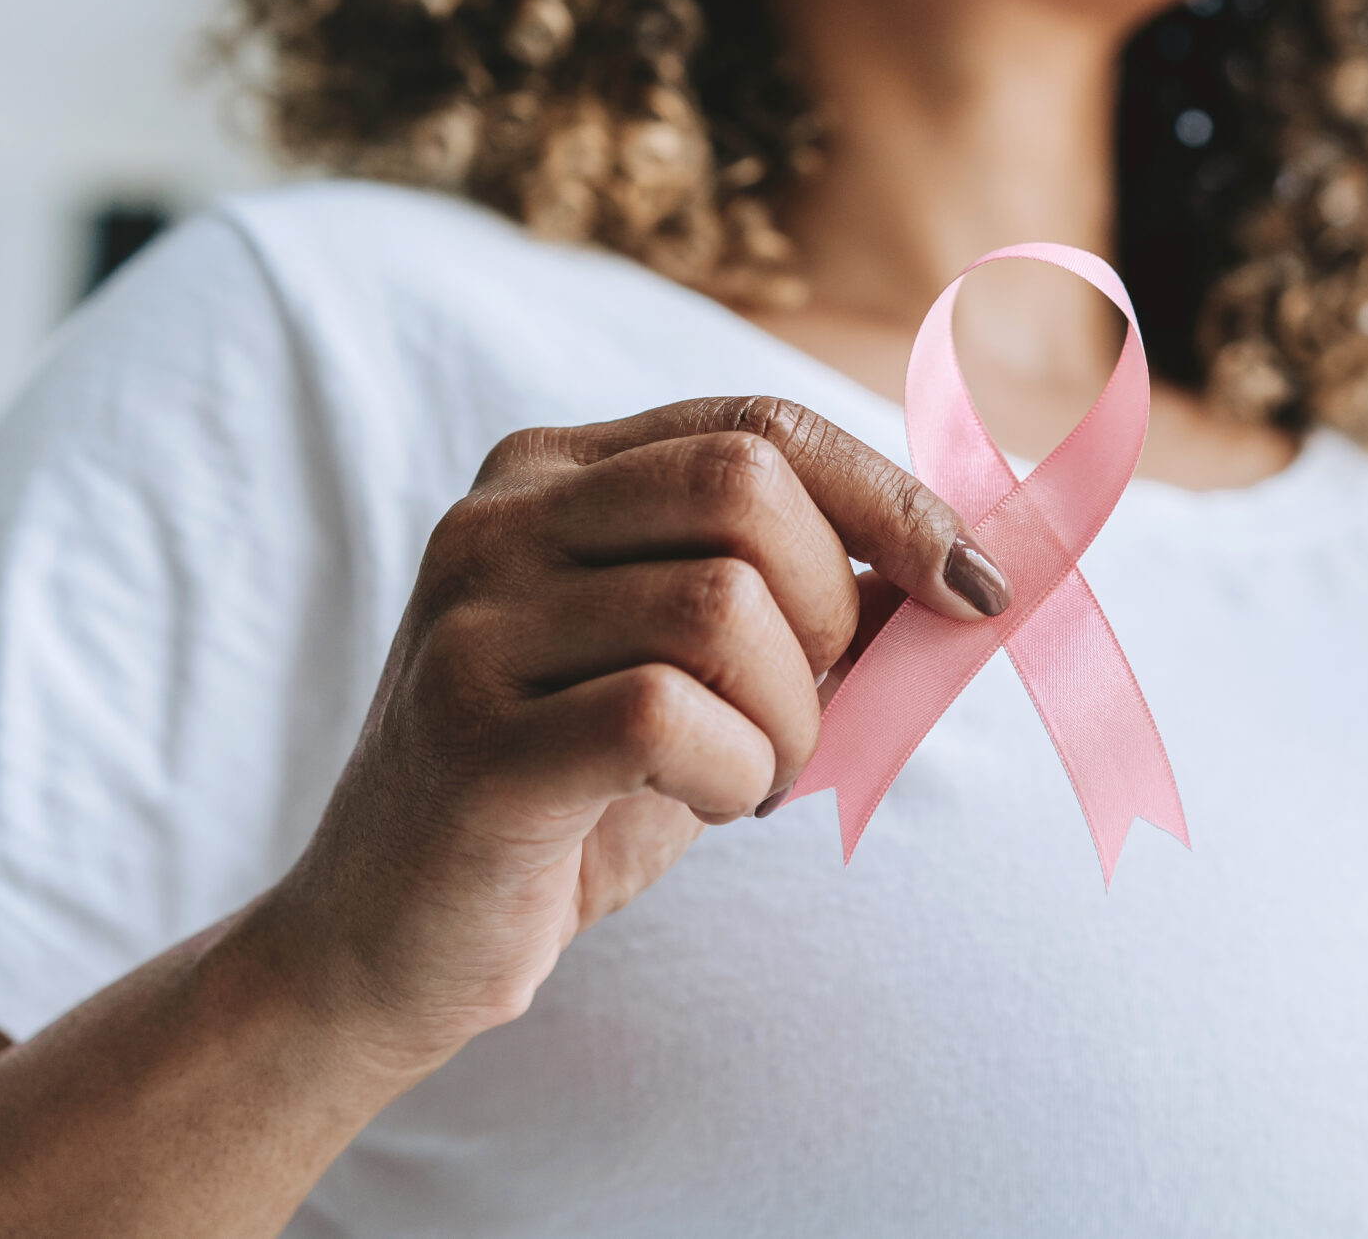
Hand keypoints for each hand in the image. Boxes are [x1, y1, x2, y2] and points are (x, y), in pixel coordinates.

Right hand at [239, 396, 1010, 1076]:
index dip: (893, 500)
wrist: (388, 942)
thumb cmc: (576, 797)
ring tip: (751, 774)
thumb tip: (976, 569)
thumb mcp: (708, 677)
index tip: (978, 587)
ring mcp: (471, 621)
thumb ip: (817, 607)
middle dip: (833, 611)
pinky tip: (705, 804)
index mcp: (554, 473)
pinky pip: (669, 716)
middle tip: (807, 713)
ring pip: (722, 604)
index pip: (761, 426)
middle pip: (748, 487)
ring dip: (788, 716)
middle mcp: (498, 519)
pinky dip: (735, 773)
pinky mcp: (469, 734)